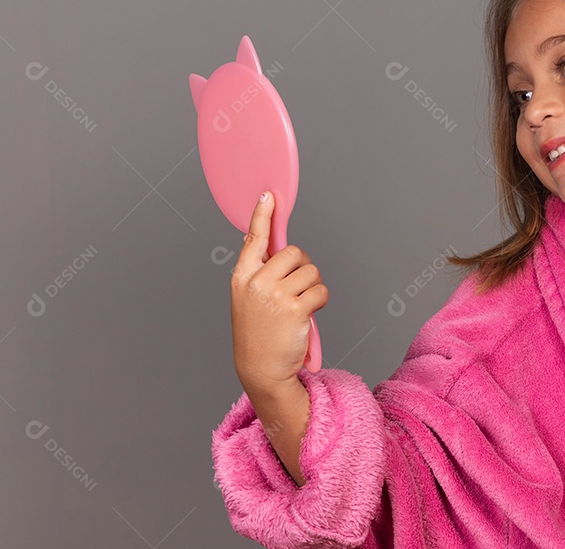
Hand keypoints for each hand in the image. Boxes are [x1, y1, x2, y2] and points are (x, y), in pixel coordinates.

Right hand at [230, 191, 328, 392]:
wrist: (261, 368)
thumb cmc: (257, 332)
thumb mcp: (247, 298)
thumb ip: (255, 270)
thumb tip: (254, 238)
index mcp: (243, 277)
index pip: (254, 239)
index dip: (263, 215)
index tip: (270, 196)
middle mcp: (257, 282)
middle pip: (294, 252)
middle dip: (303, 266)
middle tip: (298, 286)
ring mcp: (276, 295)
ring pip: (311, 270)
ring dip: (313, 286)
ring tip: (301, 304)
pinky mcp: (295, 308)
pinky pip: (321, 289)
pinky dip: (320, 300)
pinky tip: (308, 314)